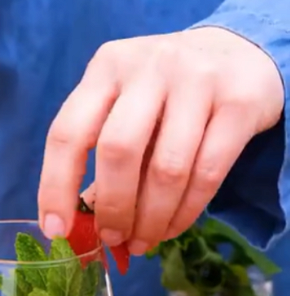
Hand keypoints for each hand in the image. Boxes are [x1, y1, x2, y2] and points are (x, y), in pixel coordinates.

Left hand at [38, 27, 284, 254]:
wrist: (242, 51)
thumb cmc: (166, 89)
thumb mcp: (125, 103)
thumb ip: (100, 151)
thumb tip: (77, 221)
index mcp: (106, 68)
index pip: (67, 133)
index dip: (55, 186)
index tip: (55, 230)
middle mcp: (148, 67)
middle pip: (118, 150)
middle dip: (112, 207)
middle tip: (111, 239)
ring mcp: (197, 81)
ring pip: (166, 169)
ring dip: (150, 219)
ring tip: (140, 243)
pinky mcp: (239, 102)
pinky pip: (208, 174)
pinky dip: (185, 213)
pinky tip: (170, 229)